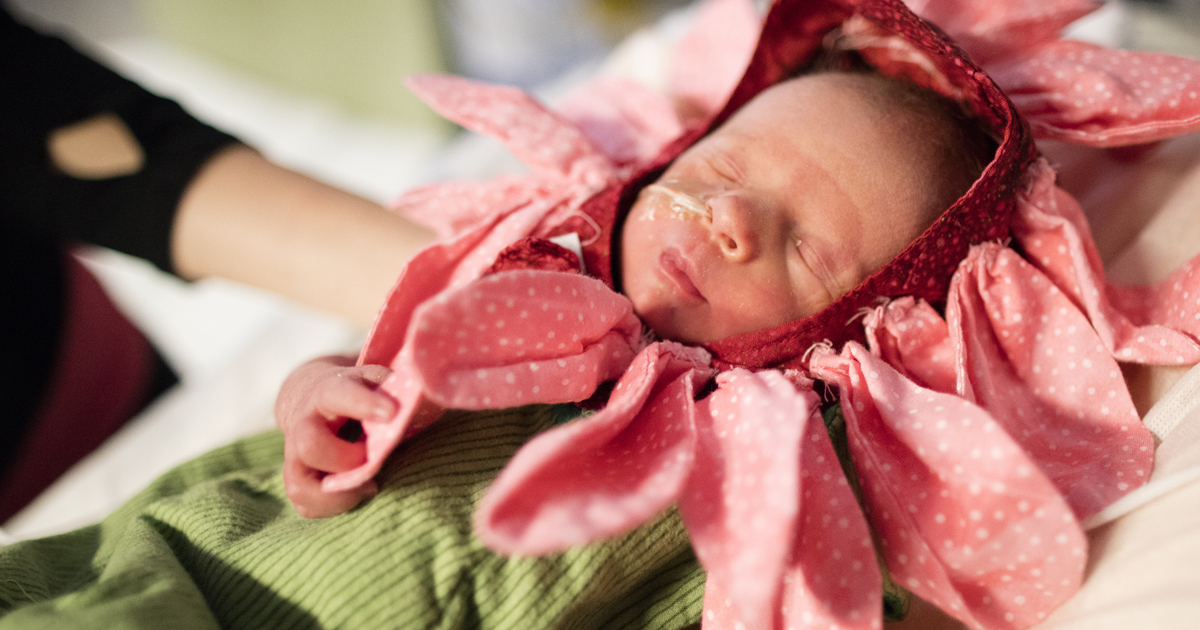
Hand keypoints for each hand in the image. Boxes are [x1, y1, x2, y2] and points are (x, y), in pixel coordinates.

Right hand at [275, 355, 395, 517]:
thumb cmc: (353, 391)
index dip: (362, 404)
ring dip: (338, 494)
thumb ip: (388, 385)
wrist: (310, 397)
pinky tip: (356, 494)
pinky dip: (332, 507)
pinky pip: (303, 503)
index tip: (391, 413)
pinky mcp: (296, 478)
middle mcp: (303, 424)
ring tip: (370, 486)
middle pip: (311, 444)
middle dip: (347, 459)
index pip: (337, 394)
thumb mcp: (368, 378)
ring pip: (299, 483)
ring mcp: (294, 454)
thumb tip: (416, 396)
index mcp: (326, 392)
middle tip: (372, 458)